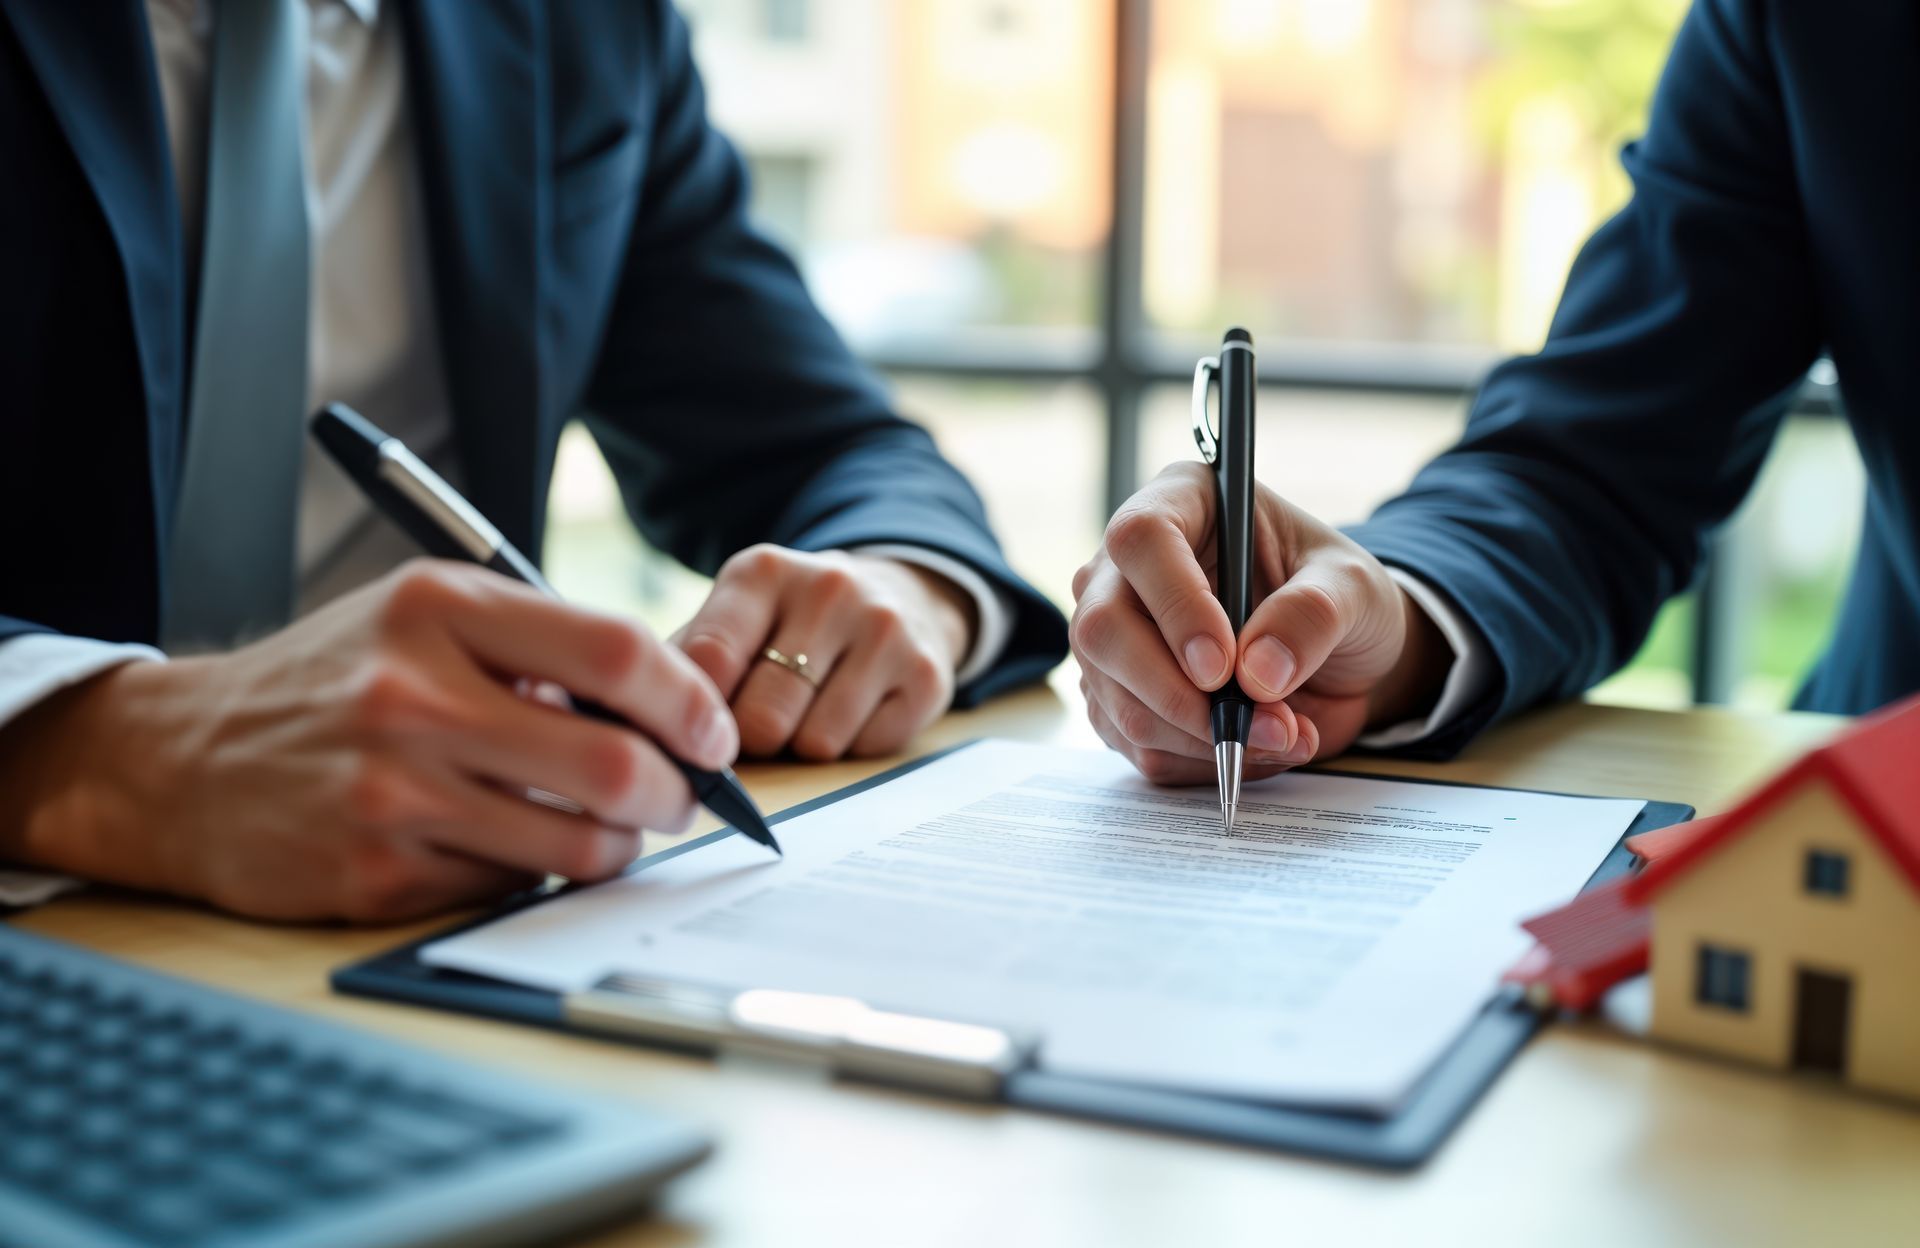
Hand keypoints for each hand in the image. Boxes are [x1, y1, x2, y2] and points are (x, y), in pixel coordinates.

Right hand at [0, 561, 736, 921]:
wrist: (183, 762)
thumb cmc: (336, 682)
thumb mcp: (425, 619)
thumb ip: (539, 646)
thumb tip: (673, 710)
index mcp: (439, 608)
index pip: (613, 651)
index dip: (689, 701)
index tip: (712, 734)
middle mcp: (415, 695)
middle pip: (616, 764)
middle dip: (676, 795)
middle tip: (679, 799)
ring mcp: (394, 791)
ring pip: (579, 843)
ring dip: (618, 847)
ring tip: (606, 829)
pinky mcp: (378, 873)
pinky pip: (513, 885)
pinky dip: (534, 872)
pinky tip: (505, 844)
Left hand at [673, 546, 973, 760]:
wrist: (898, 595)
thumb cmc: (791, 625)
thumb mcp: (735, 618)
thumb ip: (684, 663)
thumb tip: (636, 726)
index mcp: (763, 572)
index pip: (708, 661)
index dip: (691, 714)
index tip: (693, 732)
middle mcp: (830, 590)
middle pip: (761, 717)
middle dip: (750, 742)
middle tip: (755, 732)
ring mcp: (885, 631)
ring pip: (816, 744)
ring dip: (803, 749)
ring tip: (807, 716)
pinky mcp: (928, 676)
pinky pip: (867, 751)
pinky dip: (852, 749)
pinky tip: (854, 713)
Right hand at [1071, 462, 1448, 784]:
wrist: (1340, 655)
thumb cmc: (1338, 596)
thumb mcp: (1353, 588)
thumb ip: (1313, 615)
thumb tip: (1258, 674)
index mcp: (1182, 503)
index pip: (1142, 539)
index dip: (1174, 604)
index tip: (1222, 667)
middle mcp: (1128, 568)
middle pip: (1102, 628)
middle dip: (1175, 693)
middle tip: (1252, 723)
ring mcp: (1116, 636)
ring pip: (1117, 699)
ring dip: (1201, 738)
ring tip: (1284, 734)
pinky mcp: (1123, 697)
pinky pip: (1138, 745)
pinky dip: (1201, 761)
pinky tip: (1255, 745)